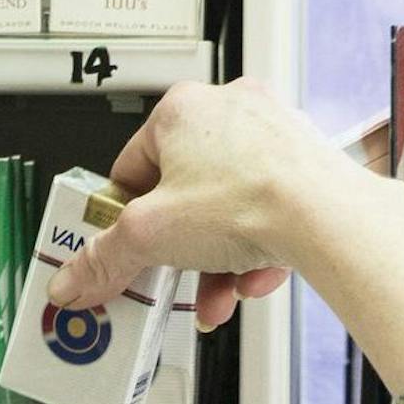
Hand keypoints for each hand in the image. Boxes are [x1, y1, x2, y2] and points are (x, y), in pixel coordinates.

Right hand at [46, 78, 340, 329]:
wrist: (329, 216)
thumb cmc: (250, 199)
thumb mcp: (151, 236)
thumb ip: (104, 258)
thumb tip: (73, 277)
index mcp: (179, 109)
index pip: (131, 167)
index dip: (123, 216)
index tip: (122, 247)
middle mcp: (227, 110)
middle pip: (183, 193)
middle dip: (178, 248)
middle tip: (169, 276)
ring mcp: (271, 133)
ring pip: (227, 207)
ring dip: (216, 259)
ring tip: (215, 294)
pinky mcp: (304, 162)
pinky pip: (266, 210)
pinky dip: (256, 248)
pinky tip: (251, 280)